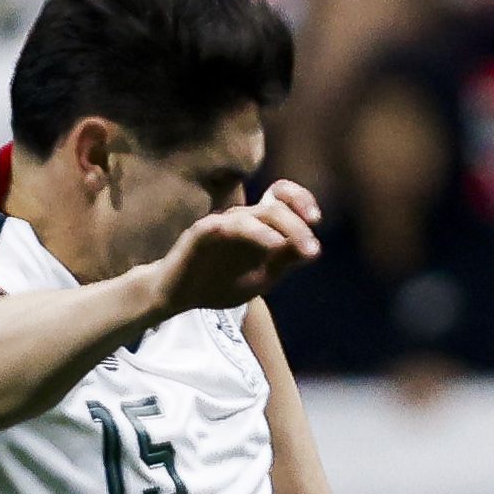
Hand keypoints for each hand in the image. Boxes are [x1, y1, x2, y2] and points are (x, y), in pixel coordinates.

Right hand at [147, 178, 322, 317]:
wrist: (177, 297)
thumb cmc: (219, 284)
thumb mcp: (261, 278)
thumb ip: (284, 261)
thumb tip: (315, 249)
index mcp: (256, 224)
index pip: (280, 196)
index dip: (300, 199)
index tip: (316, 219)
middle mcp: (240, 218)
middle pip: (274, 205)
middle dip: (298, 222)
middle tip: (312, 248)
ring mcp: (220, 224)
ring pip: (255, 213)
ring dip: (285, 229)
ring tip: (303, 250)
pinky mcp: (201, 234)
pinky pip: (229, 225)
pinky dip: (255, 232)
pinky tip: (273, 244)